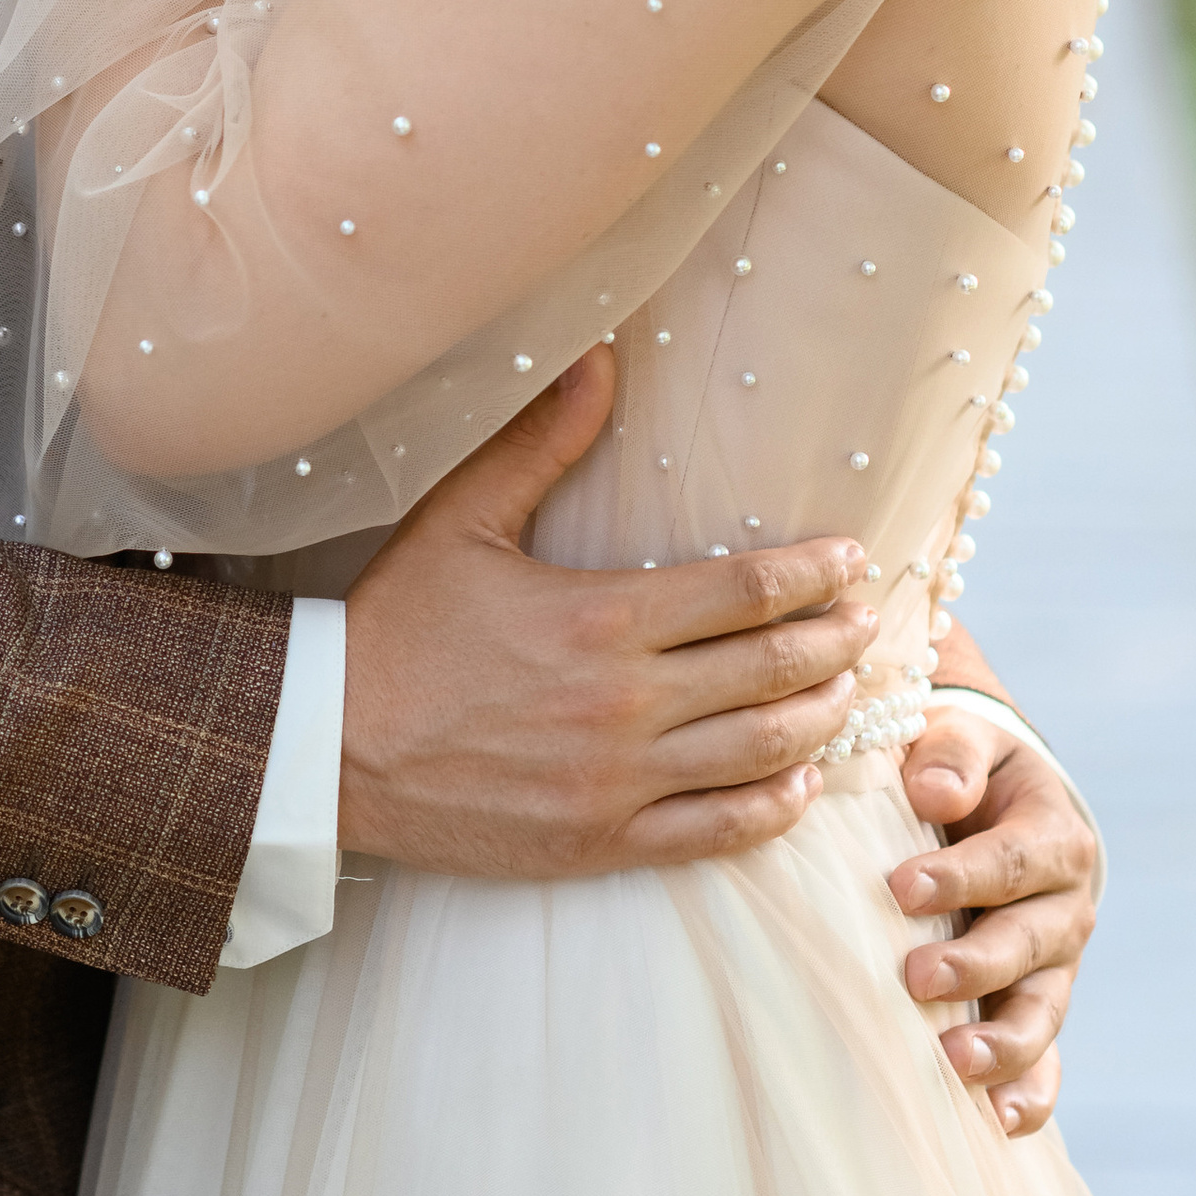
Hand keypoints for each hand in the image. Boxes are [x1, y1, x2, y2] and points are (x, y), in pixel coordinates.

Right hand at [340, 351, 880, 876]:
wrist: (328, 751)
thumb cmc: (395, 631)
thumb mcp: (461, 521)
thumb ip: (541, 444)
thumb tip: (598, 356)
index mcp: (602, 616)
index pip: (747, 590)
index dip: (814, 574)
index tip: (850, 561)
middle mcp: (625, 702)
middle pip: (775, 668)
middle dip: (837, 641)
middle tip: (867, 622)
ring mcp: (619, 779)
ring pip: (764, 751)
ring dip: (822, 719)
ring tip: (846, 693)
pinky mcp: (601, 840)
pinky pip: (719, 829)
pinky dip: (775, 805)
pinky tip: (800, 780)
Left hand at [887, 703, 1100, 1137]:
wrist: (994, 805)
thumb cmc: (961, 768)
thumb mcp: (962, 740)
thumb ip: (951, 755)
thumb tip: (932, 791)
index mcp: (1052, 836)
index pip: (1012, 860)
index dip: (961, 875)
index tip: (899, 888)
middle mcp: (1065, 908)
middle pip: (1028, 943)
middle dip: (974, 963)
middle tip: (915, 976)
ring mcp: (1054, 968)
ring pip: (1041, 1011)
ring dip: (1003, 1042)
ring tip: (955, 1062)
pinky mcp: (1033, 1010)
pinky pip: (1044, 1061)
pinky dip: (1029, 1093)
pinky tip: (999, 1122)